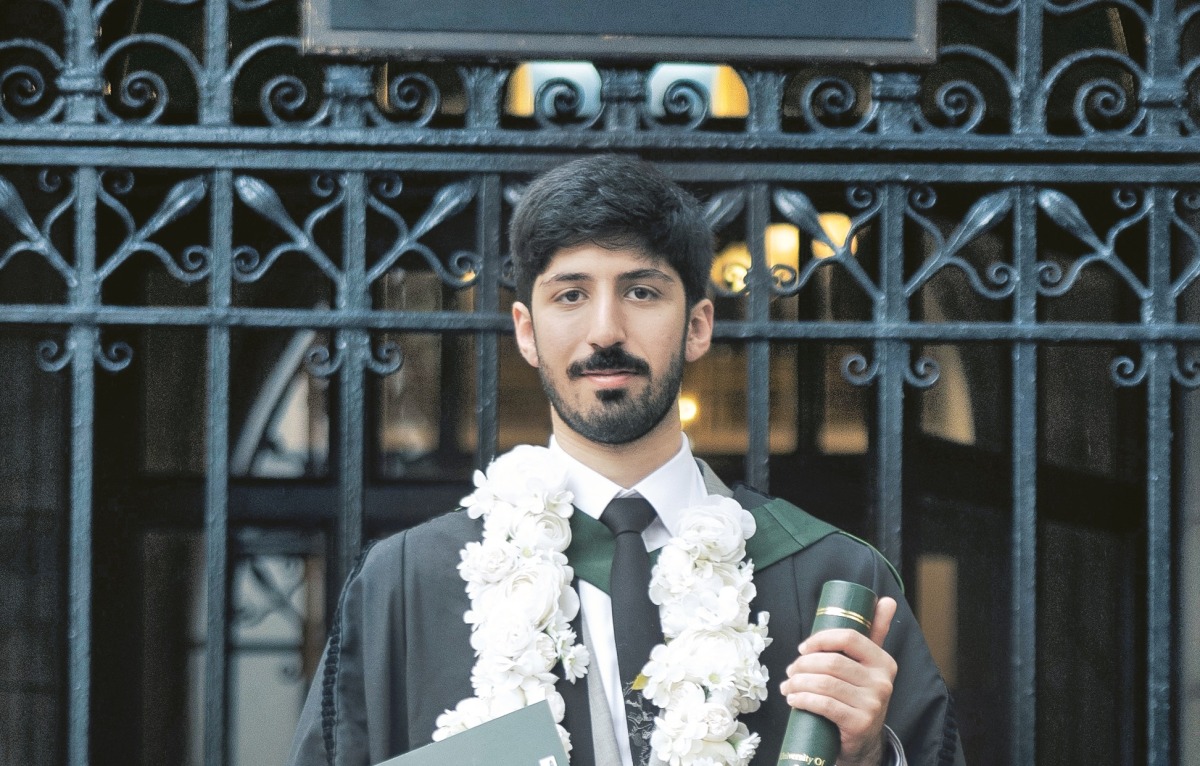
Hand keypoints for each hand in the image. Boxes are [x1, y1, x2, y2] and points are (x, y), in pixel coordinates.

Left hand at [778, 596, 898, 765]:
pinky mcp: (859, 724)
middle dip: (803, 664)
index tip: (802, 648)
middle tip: (790, 671)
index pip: (849, 637)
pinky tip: (793, 699)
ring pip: (824, 683)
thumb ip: (875, 632)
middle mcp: (882, 682)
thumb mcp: (869, 665)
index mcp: (884, 661)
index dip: (821, 639)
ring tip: (787, 685)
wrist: (864, 740)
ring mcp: (873, 704)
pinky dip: (802, 700)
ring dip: (797, 683)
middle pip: (832, 662)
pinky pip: (824, 705)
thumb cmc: (858, 694)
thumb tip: (887, 600)